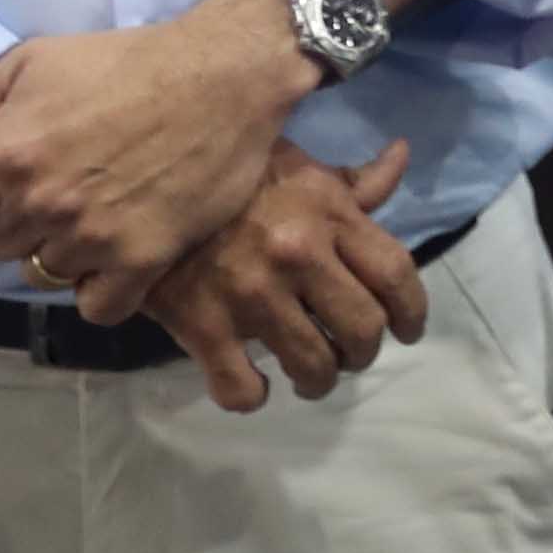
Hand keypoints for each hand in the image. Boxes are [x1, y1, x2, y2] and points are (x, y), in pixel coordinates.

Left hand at [0, 0, 322, 302]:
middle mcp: (42, 203)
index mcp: (7, 155)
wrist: (224, 75)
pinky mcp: (143, 257)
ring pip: (44, 273)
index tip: (7, 181)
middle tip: (60, 191)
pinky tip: (116, 258)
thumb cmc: (125, 59)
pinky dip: (102, 290)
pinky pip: (98, 307)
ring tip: (95, 216)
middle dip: (17, 220)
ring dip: (62, 250)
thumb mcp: (32, 60)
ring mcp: (93, 236)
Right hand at [125, 149, 426, 413]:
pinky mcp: (201, 324)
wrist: (139, 187)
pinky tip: (253, 387)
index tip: (407, 330)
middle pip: (362, 328)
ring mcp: (251, 294)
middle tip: (350, 354)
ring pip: (312, 365)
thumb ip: (352, 179)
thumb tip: (400, 156)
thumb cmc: (229, 177)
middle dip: (364, 351)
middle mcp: (298, 256)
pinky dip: (251, 396)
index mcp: (328, 215)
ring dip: (318, 380)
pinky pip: (239, 387)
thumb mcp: (296, 165)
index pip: (396, 275)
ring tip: (311, 376)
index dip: (412, 312)